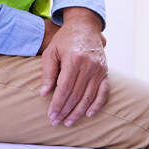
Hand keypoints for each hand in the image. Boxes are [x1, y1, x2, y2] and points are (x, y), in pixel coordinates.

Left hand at [38, 7, 108, 126]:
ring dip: (78, 112)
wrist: (85, 26)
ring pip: (89, 97)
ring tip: (68, 122)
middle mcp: (89, 65)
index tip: (51, 114)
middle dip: (65, 110)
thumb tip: (43, 94)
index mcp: (74, 59)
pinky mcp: (105, 72)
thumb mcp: (51, 52)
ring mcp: (99, 69)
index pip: (65, 88)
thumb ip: (47, 73)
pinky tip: (88, 114)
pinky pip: (103, 92)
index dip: (57, 104)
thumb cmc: (64, 39)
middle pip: (76, 95)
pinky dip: (97, 105)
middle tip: (56, 121)